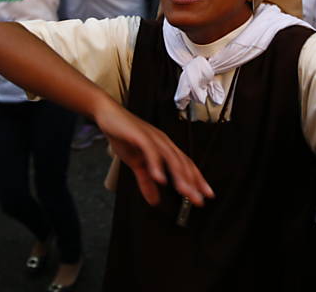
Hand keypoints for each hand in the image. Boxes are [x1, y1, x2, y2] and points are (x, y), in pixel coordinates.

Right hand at [94, 103, 214, 206]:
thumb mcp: (136, 163)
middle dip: (192, 182)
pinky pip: (151, 151)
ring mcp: (153, 138)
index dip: (197, 180)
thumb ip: (146, 181)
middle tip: (198, 199)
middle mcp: (163, 142)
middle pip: (182, 163)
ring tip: (185, 191)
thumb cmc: (124, 135)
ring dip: (179, 175)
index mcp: (165, 148)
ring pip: (171, 158)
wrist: (109, 115)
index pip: (186, 165)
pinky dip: (156, 165)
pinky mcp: (140, 135)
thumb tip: (154, 200)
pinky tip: (160, 178)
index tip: (206, 195)